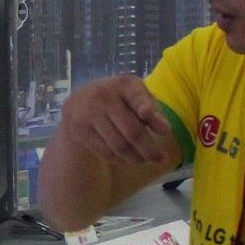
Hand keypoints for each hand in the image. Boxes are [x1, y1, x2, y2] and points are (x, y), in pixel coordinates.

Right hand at [57, 75, 179, 167]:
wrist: (78, 101)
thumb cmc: (117, 99)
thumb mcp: (136, 97)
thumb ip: (153, 111)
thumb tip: (166, 130)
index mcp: (123, 84)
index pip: (138, 98)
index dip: (149, 111)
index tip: (166, 130)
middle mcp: (104, 96)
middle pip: (132, 131)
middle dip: (149, 149)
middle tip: (161, 160)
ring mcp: (89, 114)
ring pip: (119, 145)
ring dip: (135, 158)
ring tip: (145, 161)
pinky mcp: (79, 131)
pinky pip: (105, 152)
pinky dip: (120, 160)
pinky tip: (128, 160)